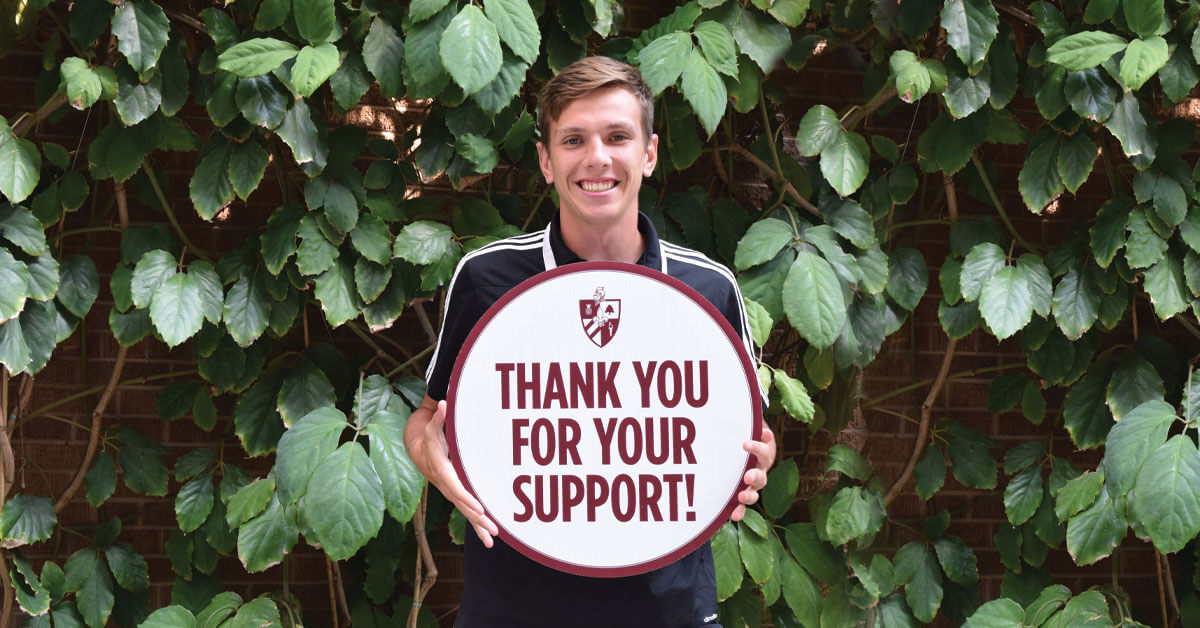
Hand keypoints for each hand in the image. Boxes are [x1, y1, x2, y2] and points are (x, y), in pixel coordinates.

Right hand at [405, 396, 498, 546]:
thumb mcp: (431, 426)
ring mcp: (451, 492)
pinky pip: (467, 512)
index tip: (481, 507)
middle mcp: (446, 485)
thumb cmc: (428, 436)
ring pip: (465, 513)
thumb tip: (442, 404)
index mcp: (442, 471)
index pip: (456, 487)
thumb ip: (439, 418)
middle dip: (478, 518)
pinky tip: (488, 539)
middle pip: (463, 505)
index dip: (468, 498)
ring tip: (493, 541)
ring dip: (479, 527)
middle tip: (495, 529)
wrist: (417, 449)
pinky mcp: (457, 495)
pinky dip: (477, 526)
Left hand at [731, 425, 774, 521]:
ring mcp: (753, 484)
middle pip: (761, 476)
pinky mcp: (743, 493)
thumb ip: (747, 421)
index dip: (757, 447)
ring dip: (749, 496)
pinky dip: (740, 511)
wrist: (748, 449)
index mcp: (764, 454)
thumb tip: (746, 404)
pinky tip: (734, 516)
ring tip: (741, 496)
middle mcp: (760, 470)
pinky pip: (743, 506)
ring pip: (755, 493)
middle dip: (754, 476)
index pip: (763, 450)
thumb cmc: (747, 435)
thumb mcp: (749, 427)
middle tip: (747, 476)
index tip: (745, 443)